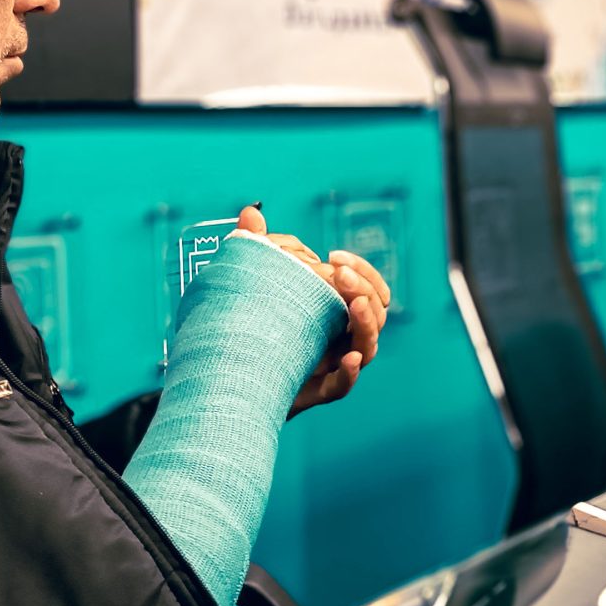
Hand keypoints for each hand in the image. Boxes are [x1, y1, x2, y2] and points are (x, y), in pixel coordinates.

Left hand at [236, 205, 389, 415]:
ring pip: (367, 347)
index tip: (335, 256)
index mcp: (334, 315)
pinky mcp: (315, 392)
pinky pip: (343, 386)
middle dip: (365, 290)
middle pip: (376, 315)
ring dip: (366, 323)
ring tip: (353, 304)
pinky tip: (349, 359)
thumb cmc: (251, 332)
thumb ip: (258, 252)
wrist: (229, 381)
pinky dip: (351, 373)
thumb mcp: (256, 287)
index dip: (363, 272)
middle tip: (339, 273)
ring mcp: (331, 367)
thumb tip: (250, 213)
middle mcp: (339, 340)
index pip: (369, 291)